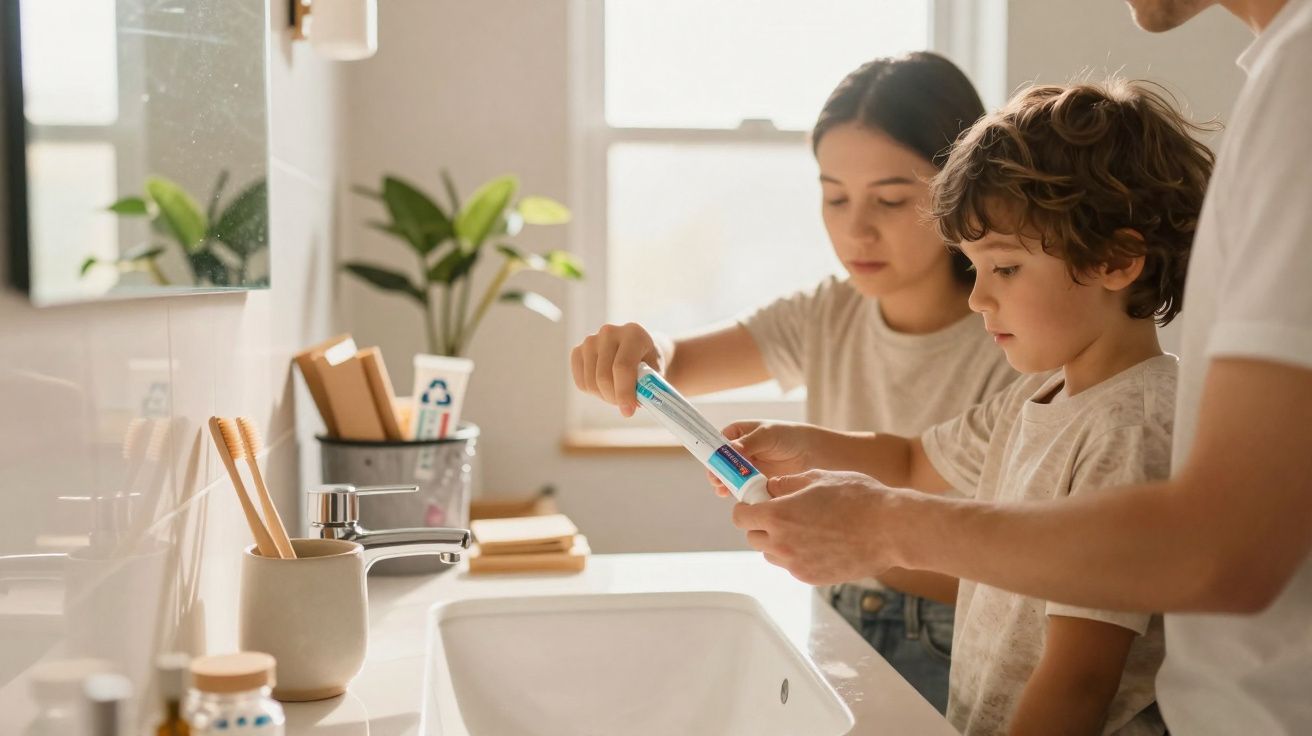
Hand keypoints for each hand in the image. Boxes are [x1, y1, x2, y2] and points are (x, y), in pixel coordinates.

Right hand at [570, 323, 664, 416]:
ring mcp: (591, 341)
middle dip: (614, 398)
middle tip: (626, 406)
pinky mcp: (578, 351)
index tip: (628, 411)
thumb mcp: (655, 373)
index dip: (624, 392)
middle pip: (604, 377)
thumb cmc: (649, 363)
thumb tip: (634, 403)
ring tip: (618, 393)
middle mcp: (609, 332)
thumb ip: (646, 386)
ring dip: (605, 396)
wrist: (638, 351)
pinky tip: (606, 387)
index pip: (622, 367)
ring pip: (591, 382)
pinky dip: (594, 392)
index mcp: (633, 333)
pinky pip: (581, 383)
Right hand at [707, 421, 839, 497]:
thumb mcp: (768, 435)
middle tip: (717, 481)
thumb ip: (749, 443)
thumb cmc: (789, 437)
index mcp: (738, 433)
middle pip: (721, 462)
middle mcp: (739, 451)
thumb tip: (731, 449)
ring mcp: (746, 467)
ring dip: (725, 483)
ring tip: (724, 490)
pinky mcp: (755, 482)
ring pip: (729, 476)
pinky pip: (741, 488)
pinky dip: (738, 492)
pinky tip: (736, 496)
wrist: (813, 454)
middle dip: (717, 471)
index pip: (719, 443)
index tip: (713, 464)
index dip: (714, 453)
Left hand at [731, 469, 907, 583]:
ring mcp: (796, 565)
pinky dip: (798, 555)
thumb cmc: (858, 498)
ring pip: (771, 554)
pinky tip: (821, 542)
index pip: (741, 517)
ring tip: (805, 528)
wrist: (891, 530)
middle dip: (762, 524)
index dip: (748, 507)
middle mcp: (781, 544)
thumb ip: (788, 483)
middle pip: (753, 537)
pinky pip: (793, 566)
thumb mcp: (819, 478)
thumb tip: (771, 487)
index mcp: (778, 516)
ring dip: (778, 542)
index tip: (759, 502)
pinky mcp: (811, 578)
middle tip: (783, 513)